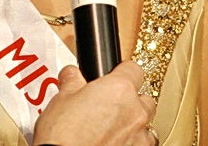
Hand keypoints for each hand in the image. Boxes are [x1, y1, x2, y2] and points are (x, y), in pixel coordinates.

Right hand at [32, 61, 156, 145]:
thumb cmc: (63, 134)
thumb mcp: (61, 98)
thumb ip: (72, 81)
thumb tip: (72, 76)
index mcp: (119, 89)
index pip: (133, 69)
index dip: (122, 71)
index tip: (114, 75)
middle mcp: (135, 111)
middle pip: (144, 98)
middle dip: (129, 100)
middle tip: (108, 105)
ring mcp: (139, 136)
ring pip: (145, 124)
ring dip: (133, 123)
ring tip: (111, 127)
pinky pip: (141, 144)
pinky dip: (130, 142)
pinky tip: (114, 142)